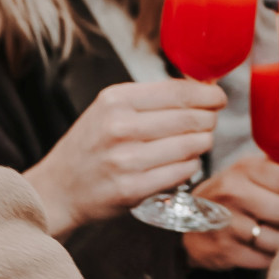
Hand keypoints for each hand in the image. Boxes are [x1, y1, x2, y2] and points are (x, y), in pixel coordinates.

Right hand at [23, 79, 224, 238]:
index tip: (219, 98)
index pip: (178, 92)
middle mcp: (120, 127)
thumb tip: (202, 89)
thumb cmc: (91, 145)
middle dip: (208, 120)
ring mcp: (126, 160)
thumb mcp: (110, 108)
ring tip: (194, 143)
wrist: (59, 188)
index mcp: (116, 100)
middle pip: (191, 118)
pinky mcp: (133, 189)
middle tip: (208, 122)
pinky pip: (183, 172)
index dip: (208, 95)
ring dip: (202, 144)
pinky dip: (190, 166)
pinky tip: (181, 163)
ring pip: (192, 145)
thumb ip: (152, 98)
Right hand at [184, 153, 278, 271]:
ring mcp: (227, 222)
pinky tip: (274, 251)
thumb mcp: (251, 171)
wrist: (189, 220)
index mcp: (246, 168)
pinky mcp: (224, 250)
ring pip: (277, 239)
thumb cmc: (232, 194)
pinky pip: (263, 259)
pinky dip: (273, 257)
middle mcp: (234, 192)